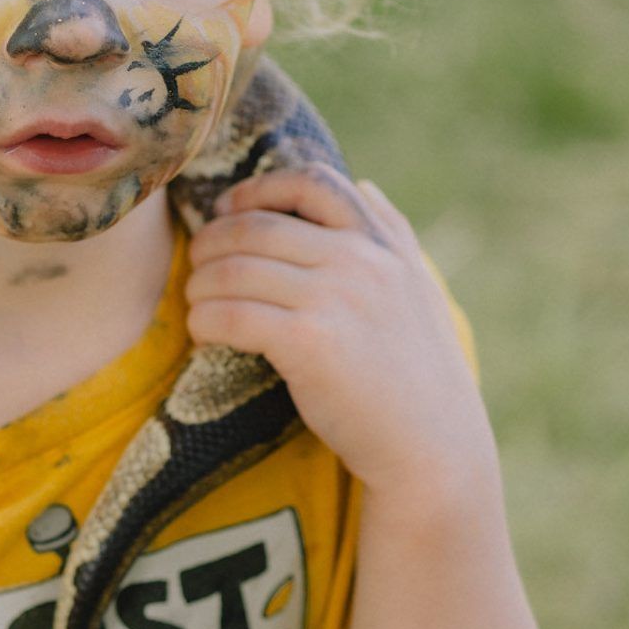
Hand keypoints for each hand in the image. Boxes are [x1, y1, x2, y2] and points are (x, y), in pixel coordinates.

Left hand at [186, 165, 494, 507]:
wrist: (431, 446)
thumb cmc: (418, 372)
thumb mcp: (419, 288)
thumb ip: (393, 233)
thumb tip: (366, 185)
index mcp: (382, 243)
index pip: (312, 182)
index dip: (257, 190)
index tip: (228, 211)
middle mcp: (360, 261)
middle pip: (257, 225)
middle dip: (212, 241)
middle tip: (198, 264)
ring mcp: (335, 299)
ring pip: (235, 269)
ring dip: (200, 283)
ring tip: (197, 302)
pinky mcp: (309, 343)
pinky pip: (232, 314)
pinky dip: (205, 319)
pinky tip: (204, 333)